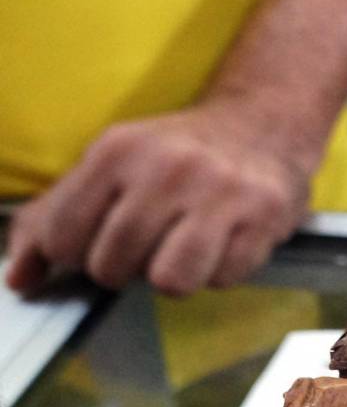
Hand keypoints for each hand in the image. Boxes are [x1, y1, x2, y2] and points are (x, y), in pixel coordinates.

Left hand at [5, 100, 314, 295]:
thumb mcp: (111, 165)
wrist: (263, 124)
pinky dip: (219, 272)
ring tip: (182, 253)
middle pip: (113, 264)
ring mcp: (220, 194)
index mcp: (118, 151)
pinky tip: (222, 244)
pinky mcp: (262, 218)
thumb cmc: (179, 156)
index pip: (63, 237)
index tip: (94, 245)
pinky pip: (223, 279)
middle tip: (143, 249)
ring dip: (172, 277)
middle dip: (123, 270)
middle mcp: (167, 169)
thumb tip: (20, 278)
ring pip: (170, 281)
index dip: (74, 256)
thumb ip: (56, 218)